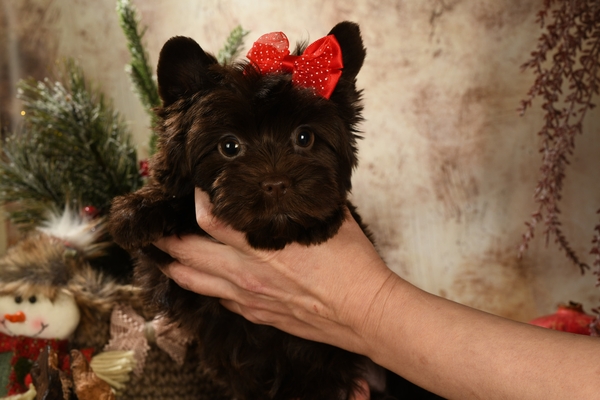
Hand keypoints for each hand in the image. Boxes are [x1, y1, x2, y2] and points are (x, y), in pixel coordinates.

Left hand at [154, 188, 396, 355]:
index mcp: (264, 245)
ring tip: (163, 259)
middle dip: (168, 242)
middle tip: (155, 232)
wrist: (366, 312)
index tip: (196, 191)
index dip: (197, 202)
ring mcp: (250, 298)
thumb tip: (292, 185)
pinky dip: (206, 289)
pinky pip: (221, 301)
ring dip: (176, 269)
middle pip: (190, 256)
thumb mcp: (328, 220)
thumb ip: (301, 202)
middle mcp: (249, 274)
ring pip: (197, 284)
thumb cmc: (353, 265)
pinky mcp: (258, 315)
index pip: (211, 220)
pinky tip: (203, 283)